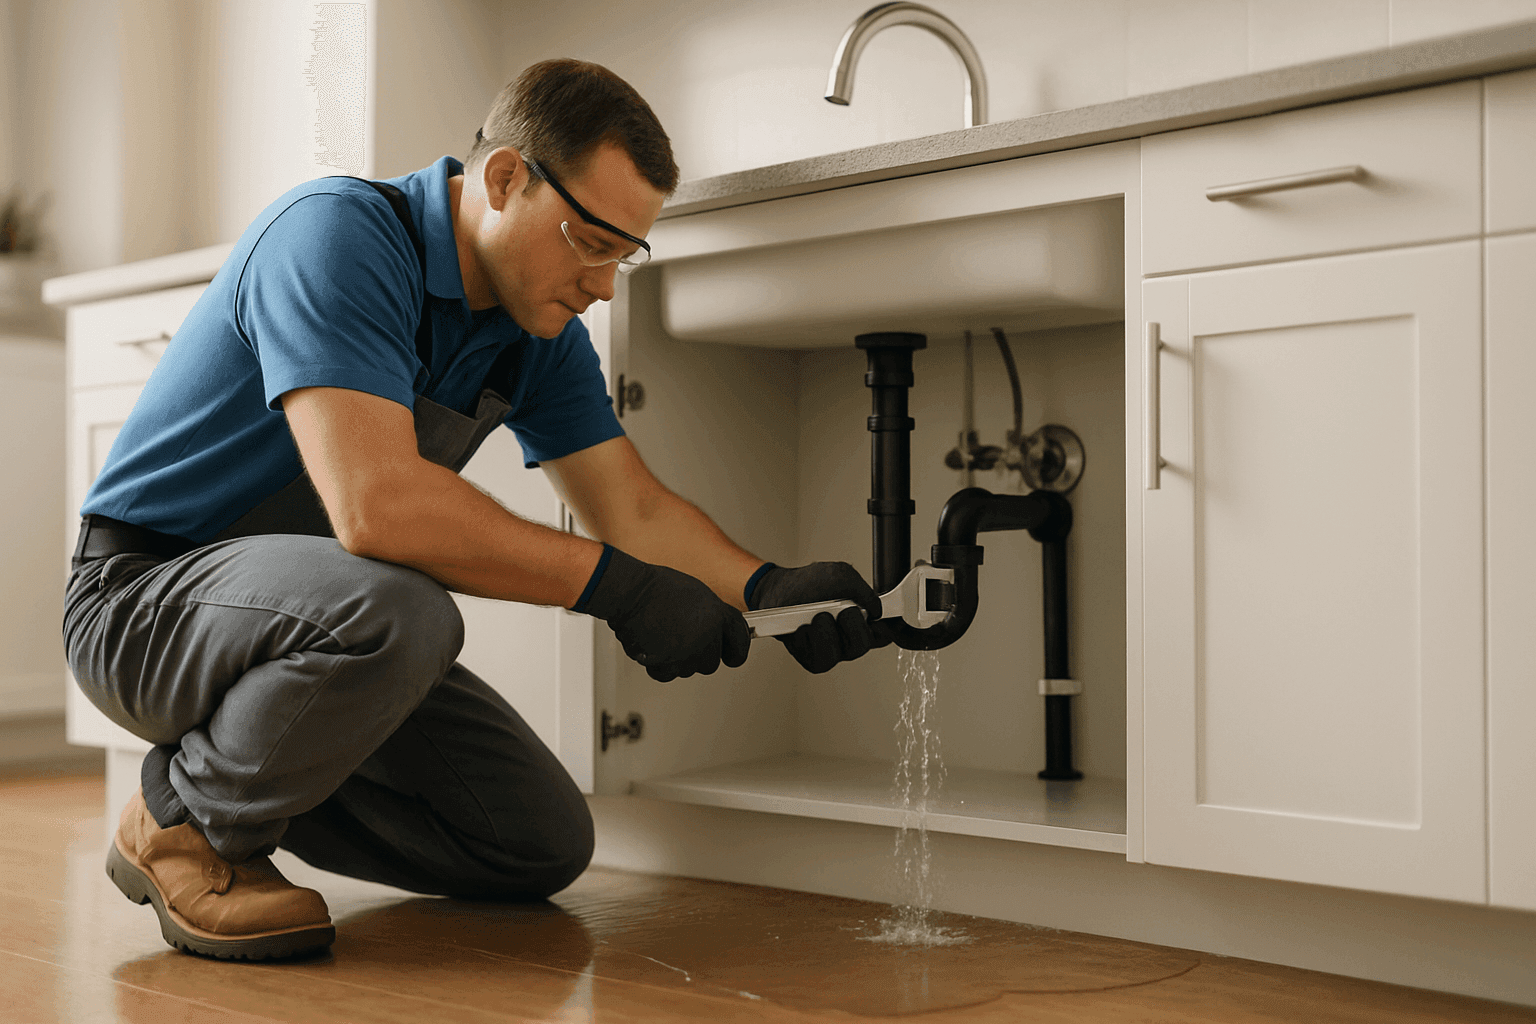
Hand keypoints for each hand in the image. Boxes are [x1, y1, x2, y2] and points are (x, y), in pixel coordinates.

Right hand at [580, 548, 750, 681]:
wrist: (631, 593)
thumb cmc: (657, 588)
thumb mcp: (697, 594)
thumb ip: (711, 616)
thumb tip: (715, 631)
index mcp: (717, 615)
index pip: (739, 640)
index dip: (736, 651)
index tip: (733, 656)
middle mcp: (706, 636)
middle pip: (712, 662)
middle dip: (700, 656)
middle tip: (684, 641)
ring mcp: (686, 651)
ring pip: (688, 670)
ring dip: (677, 660)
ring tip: (664, 637)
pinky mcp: (666, 663)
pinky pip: (668, 674)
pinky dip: (659, 666)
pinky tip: (653, 646)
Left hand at [749, 562, 889, 673]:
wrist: (777, 591)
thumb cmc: (808, 583)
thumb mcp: (839, 575)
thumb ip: (863, 590)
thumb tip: (878, 608)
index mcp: (861, 619)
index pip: (883, 634)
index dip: (884, 629)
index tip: (874, 618)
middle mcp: (847, 638)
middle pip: (861, 645)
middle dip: (851, 625)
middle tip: (840, 610)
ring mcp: (830, 649)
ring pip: (837, 654)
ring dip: (825, 631)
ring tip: (816, 616)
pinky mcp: (811, 658)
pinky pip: (815, 658)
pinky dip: (806, 639)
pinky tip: (801, 627)